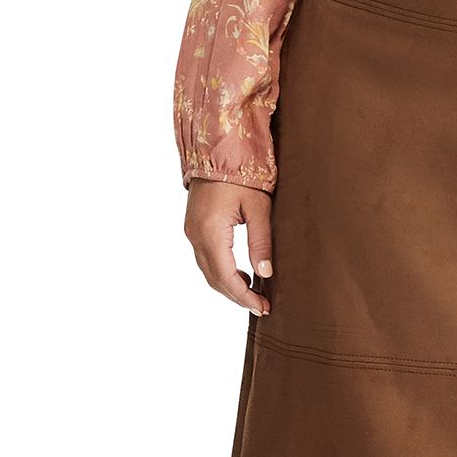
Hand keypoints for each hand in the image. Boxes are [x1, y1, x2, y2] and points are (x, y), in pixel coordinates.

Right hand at [184, 179, 273, 315]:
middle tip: (262, 306)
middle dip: (238, 296)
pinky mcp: (193, 228)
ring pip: (208, 272)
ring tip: (254, 294)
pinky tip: (242, 274)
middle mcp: (195, 235)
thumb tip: (265, 274)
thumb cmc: (242, 173)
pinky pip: (206, 259)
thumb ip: (261, 242)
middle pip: (215, 279)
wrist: (217, 148)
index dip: (244, 297)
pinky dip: (222, 272)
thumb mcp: (258, 208)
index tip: (263, 308)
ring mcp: (191, 232)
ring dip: (229, 286)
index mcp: (210, 232)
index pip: (226, 278)